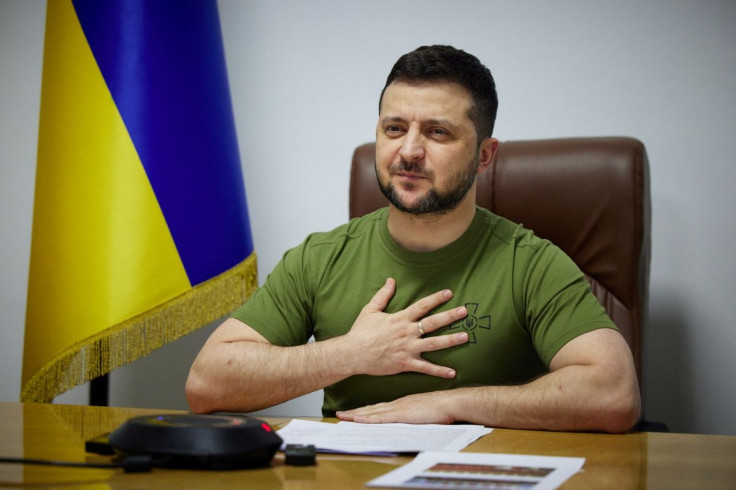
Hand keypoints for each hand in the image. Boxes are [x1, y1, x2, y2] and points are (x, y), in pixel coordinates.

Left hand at [336, 391, 455, 423]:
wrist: (450, 402)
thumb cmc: (441, 407)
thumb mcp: (424, 409)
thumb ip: (414, 413)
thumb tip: (408, 420)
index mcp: (402, 404)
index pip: (379, 408)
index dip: (365, 410)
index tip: (353, 412)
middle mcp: (397, 404)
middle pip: (372, 409)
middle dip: (355, 412)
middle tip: (341, 414)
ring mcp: (398, 408)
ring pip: (373, 412)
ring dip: (357, 415)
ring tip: (343, 417)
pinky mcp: (402, 414)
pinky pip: (381, 417)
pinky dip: (368, 418)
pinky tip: (358, 419)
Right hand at [341, 278, 468, 377]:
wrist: (353, 353)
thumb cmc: (360, 331)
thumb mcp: (371, 310)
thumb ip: (383, 295)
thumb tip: (391, 280)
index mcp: (400, 319)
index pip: (422, 306)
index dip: (436, 298)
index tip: (449, 293)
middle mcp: (407, 332)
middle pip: (433, 323)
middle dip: (450, 316)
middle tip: (465, 311)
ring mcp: (408, 349)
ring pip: (434, 344)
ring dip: (451, 340)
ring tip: (466, 337)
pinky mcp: (406, 364)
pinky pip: (426, 368)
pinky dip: (439, 371)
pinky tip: (453, 372)